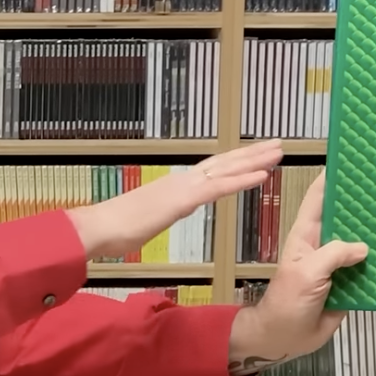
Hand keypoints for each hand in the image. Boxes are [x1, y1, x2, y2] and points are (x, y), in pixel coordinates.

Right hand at [65, 141, 283, 259]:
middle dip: (252, 154)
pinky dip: (243, 180)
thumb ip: (158, 214)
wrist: (97, 229)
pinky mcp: (183, 200)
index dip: (235, 163)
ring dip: (255, 161)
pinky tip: (262, 176)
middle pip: (224, 163)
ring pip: (227, 170)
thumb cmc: (114, 231)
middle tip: (277, 145)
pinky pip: (219, 188)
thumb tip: (162, 214)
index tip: (255, 157)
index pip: (211, 171)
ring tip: (278, 153)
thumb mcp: (144, 221)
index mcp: (174, 186)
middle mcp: (181, 181)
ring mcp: (183, 188)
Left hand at [227, 172, 368, 375]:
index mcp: (307, 235)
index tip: (351, 161)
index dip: (331, 179)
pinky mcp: (351, 284)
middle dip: (364, 206)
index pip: (318, 198)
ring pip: (362, 244)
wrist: (286, 338)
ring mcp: (339, 265)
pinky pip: (370, 270)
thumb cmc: (287, 302)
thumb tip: (364, 247)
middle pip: (347, 218)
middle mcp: (325, 245)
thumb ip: (334, 254)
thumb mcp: (307, 272)